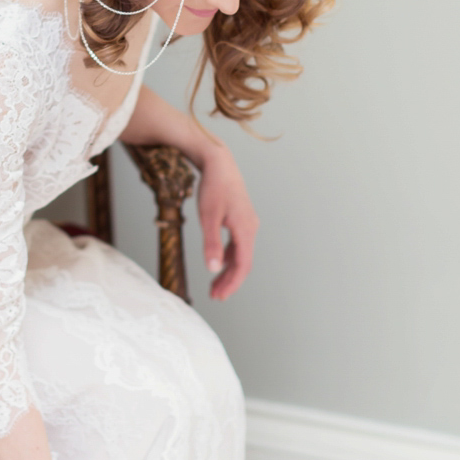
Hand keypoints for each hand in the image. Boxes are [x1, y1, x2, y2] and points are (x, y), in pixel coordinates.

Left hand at [197, 139, 258, 300]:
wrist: (219, 163)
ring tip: (215, 285)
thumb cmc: (213, 188)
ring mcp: (248, 224)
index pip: (243, 265)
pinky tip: (218, 262)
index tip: (220, 297)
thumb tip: (212, 269)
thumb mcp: (208, 217)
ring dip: (228, 271)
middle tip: (215, 296)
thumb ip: (211, 244)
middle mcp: (251, 228)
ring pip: (241, 254)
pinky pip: (238, 244)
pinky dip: (229, 257)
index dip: (232, 283)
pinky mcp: (242, 220)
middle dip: (230, 281)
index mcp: (245, 229)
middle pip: (243, 262)